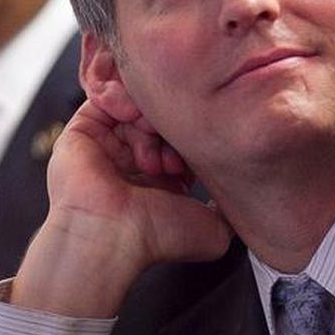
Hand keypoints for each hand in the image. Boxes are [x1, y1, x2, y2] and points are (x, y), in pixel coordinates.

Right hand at [12, 96, 231, 317]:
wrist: (112, 236)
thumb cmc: (156, 238)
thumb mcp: (215, 229)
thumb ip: (233, 209)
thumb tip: (248, 198)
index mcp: (164, 176)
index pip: (188, 134)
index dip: (197, 135)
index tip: (197, 158)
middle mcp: (137, 156)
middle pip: (165, 117)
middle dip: (174, 127)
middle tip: (172, 160)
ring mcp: (111, 141)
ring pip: (139, 105)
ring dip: (150, 120)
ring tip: (151, 154)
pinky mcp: (86, 129)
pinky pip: (108, 96)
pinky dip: (124, 101)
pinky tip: (132, 121)